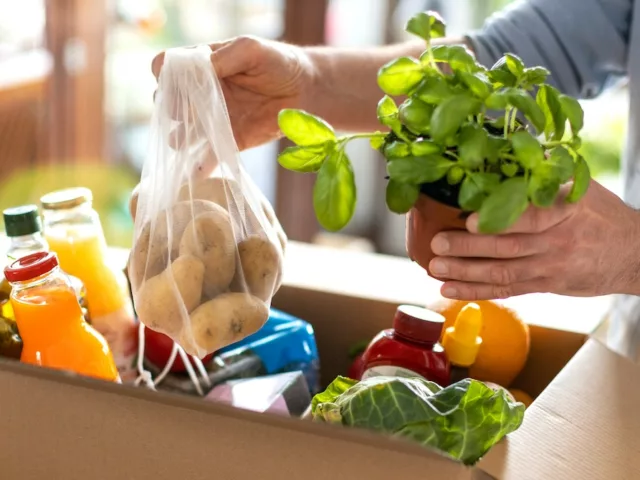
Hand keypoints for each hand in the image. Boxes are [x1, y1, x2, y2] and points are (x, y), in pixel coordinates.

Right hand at [151, 36, 314, 150]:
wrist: (306, 91)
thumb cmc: (279, 62)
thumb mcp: (251, 49)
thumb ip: (224, 57)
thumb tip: (199, 70)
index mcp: (202, 65)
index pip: (166, 68)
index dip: (165, 76)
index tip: (176, 83)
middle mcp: (202, 93)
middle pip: (169, 101)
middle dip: (170, 108)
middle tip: (183, 113)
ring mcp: (214, 118)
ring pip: (183, 131)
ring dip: (178, 137)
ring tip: (182, 140)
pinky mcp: (230, 140)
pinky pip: (210, 154)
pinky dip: (201, 164)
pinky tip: (195, 172)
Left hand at [428, 180, 639, 299]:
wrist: (634, 254)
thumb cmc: (602, 215)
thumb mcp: (581, 188)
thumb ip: (544, 178)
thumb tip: (504, 154)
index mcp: (565, 210)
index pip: (529, 217)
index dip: (497, 221)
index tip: (467, 220)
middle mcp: (557, 241)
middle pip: (508, 247)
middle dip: (468, 248)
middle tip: (437, 244)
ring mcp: (550, 267)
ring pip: (503, 272)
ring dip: (466, 272)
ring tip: (435, 268)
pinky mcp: (546, 286)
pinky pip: (508, 291)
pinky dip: (477, 291)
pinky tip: (451, 289)